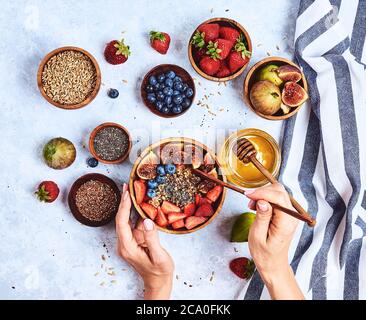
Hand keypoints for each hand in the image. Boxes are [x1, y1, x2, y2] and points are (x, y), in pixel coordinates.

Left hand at [115, 183, 173, 299]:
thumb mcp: (159, 256)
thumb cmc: (159, 272)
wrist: (158, 282)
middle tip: (127, 186)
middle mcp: (125, 244)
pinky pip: (133, 224)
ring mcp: (129, 242)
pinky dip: (135, 213)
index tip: (127, 193)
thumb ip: (152, 239)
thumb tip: (147, 220)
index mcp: (128, 247)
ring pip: (126, 220)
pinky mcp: (134, 241)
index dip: (124, 207)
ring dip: (129, 206)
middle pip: (121, 219)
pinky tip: (139, 204)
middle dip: (124, 202)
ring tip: (132, 190)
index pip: (122, 223)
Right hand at [245, 183, 303, 299]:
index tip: (248, 195)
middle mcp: (291, 216)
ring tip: (251, 205)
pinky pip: (277, 199)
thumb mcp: (257, 237)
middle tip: (248, 200)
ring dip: (263, 194)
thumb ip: (261, 217)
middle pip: (280, 191)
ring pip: (278, 193)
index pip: (278, 197)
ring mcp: (290, 214)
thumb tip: (262, 201)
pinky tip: (257, 206)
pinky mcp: (286, 214)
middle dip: (262, 192)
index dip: (261, 193)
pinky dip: (266, 198)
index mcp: (286, 223)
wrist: (273, 264)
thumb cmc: (264, 254)